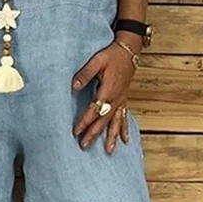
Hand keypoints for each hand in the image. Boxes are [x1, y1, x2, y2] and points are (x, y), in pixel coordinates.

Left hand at [71, 37, 138, 152]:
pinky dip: (124, 129)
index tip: (76, 131)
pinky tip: (126, 141)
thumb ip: (85, 74)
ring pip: (116, 122)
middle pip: (104, 120)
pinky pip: (124, 117)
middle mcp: (116, 98)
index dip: (85, 121)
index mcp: (108, 90)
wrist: (129, 50)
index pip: (94, 109)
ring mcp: (121, 100)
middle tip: (84, 145)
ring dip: (112, 137)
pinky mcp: (124, 99)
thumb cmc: (112, 54)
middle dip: (94, 133)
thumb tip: (73, 86)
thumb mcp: (97, 61)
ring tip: (109, 151)